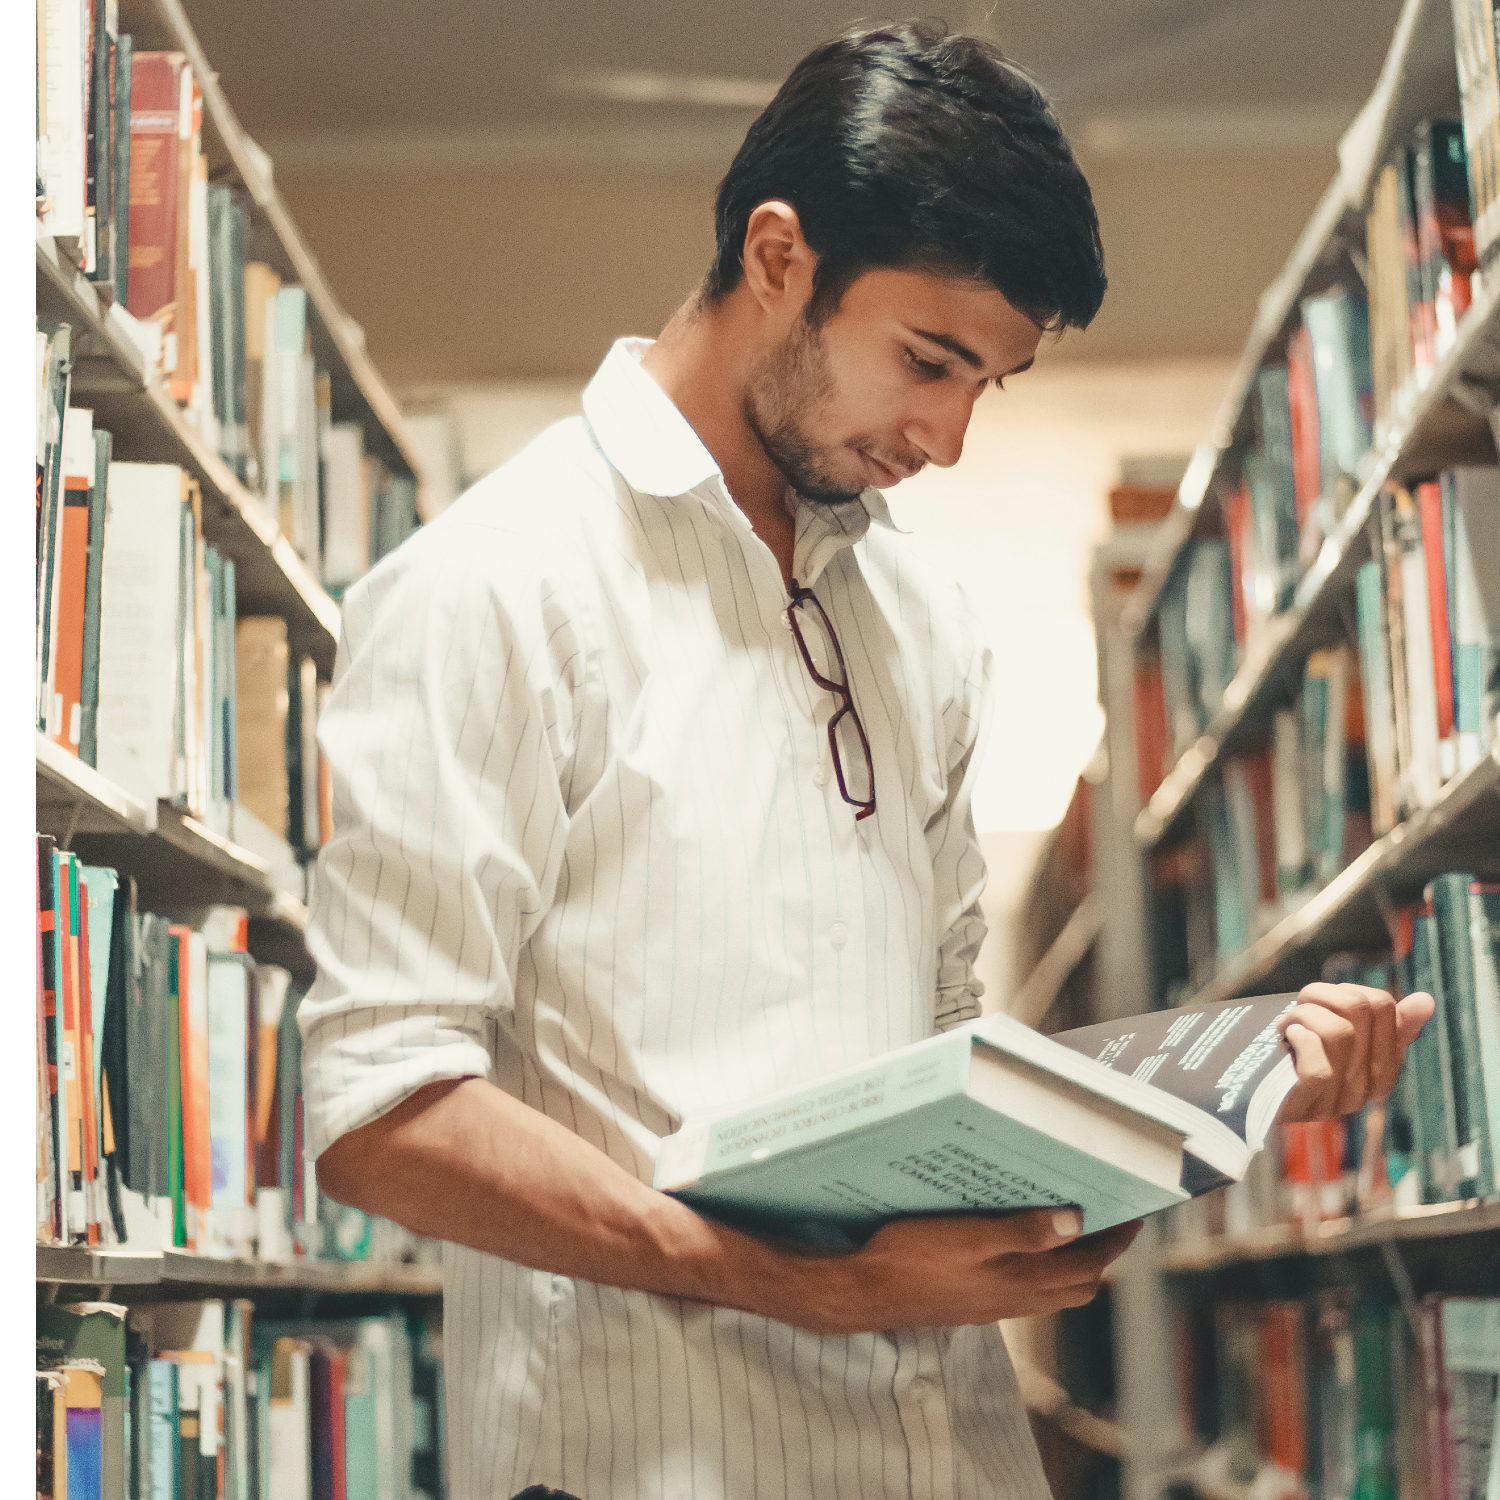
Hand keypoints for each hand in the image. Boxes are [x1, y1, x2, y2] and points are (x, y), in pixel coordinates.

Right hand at [772, 1210, 1141, 1334]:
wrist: (865, 1292)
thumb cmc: (911, 1259)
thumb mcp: (969, 1237)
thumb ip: (1023, 1232)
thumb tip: (1077, 1221)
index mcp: (1022, 1281)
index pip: (1089, 1264)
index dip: (1117, 1240)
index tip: (1134, 1211)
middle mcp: (1015, 1298)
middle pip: (1079, 1282)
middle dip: (1100, 1251)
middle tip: (1106, 1213)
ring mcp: (995, 1304)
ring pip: (1052, 1288)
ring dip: (1070, 1260)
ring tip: (1068, 1221)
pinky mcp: (974, 1302)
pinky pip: (1024, 1289)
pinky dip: (1038, 1267)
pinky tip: (1017, 1241)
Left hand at [1276, 982, 1434, 1121]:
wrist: (1248, 1092)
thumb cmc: (1295, 1056)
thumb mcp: (1339, 1034)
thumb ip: (1384, 1022)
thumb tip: (1426, 1000)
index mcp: (1383, 1069)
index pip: (1383, 1007)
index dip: (1344, 992)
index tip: (1322, 1004)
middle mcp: (1366, 1088)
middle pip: (1360, 1009)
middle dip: (1321, 995)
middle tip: (1299, 1008)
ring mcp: (1339, 1100)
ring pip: (1337, 1032)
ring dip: (1302, 1015)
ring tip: (1287, 1025)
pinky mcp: (1310, 1104)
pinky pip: (1318, 1064)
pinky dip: (1297, 1038)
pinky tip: (1286, 1039)